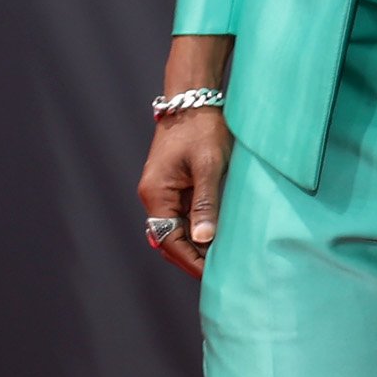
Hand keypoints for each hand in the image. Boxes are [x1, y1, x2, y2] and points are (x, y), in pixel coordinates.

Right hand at [139, 110, 231, 279]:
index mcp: (157, 194)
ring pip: (176, 230)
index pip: (169, 240)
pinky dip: (197, 230)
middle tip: (221, 273)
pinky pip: (183, 216)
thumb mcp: (210, 166)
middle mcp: (154, 196)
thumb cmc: (203, 130)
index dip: (190, 260)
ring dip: (195, 245)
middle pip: (169, 240)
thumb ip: (206, 203)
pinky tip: (217, 237)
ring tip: (222, 260)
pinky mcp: (174, 186)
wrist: (194, 101)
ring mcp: (163, 192)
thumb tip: (203, 239)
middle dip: (191, 258)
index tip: (213, 275)